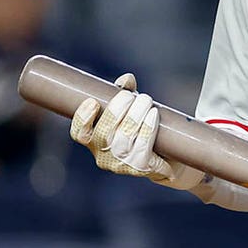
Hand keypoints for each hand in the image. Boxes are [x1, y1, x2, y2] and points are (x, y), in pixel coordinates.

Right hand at [69, 73, 203, 189]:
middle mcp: (103, 155)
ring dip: (135, 115)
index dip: (82, 119)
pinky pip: (142, 146)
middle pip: (103, 134)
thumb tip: (126, 80)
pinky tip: (154, 114)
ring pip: (124, 138)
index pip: (79, 134)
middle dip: (116, 110)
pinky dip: (148, 127)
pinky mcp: (140, 167)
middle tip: (130, 96)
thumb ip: (126, 93)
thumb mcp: (131, 108)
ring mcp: (121, 164)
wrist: (168, 154)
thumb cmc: (143, 127)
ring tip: (145, 100)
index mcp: (94, 141)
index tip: (92, 102)